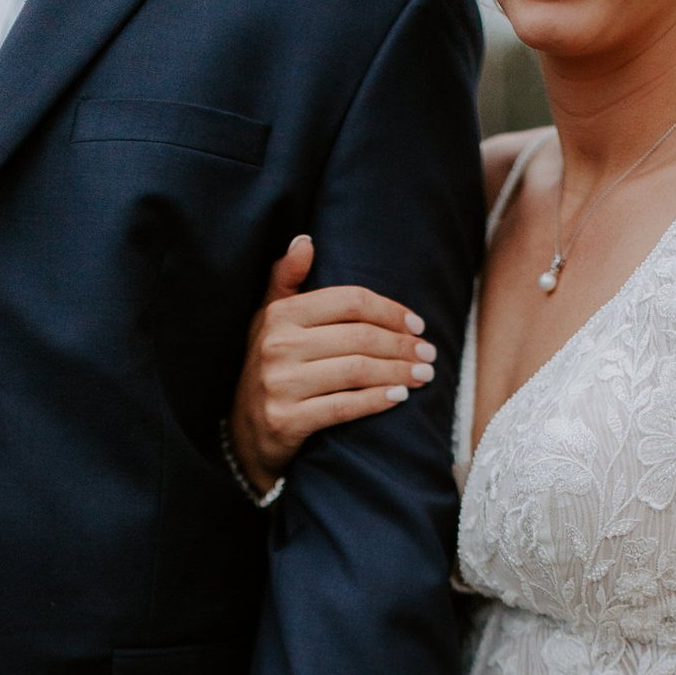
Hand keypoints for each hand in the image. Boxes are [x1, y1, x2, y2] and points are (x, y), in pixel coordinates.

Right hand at [227, 234, 437, 491]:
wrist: (246, 433)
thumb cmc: (271, 369)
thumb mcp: (270, 321)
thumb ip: (286, 280)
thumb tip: (304, 241)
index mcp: (280, 315)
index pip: (349, 301)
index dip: (390, 311)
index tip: (417, 325)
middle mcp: (277, 346)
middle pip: (359, 337)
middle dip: (402, 345)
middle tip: (429, 353)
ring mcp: (281, 384)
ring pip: (356, 370)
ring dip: (398, 372)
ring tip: (424, 375)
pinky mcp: (287, 420)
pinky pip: (344, 406)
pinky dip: (377, 400)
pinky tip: (400, 397)